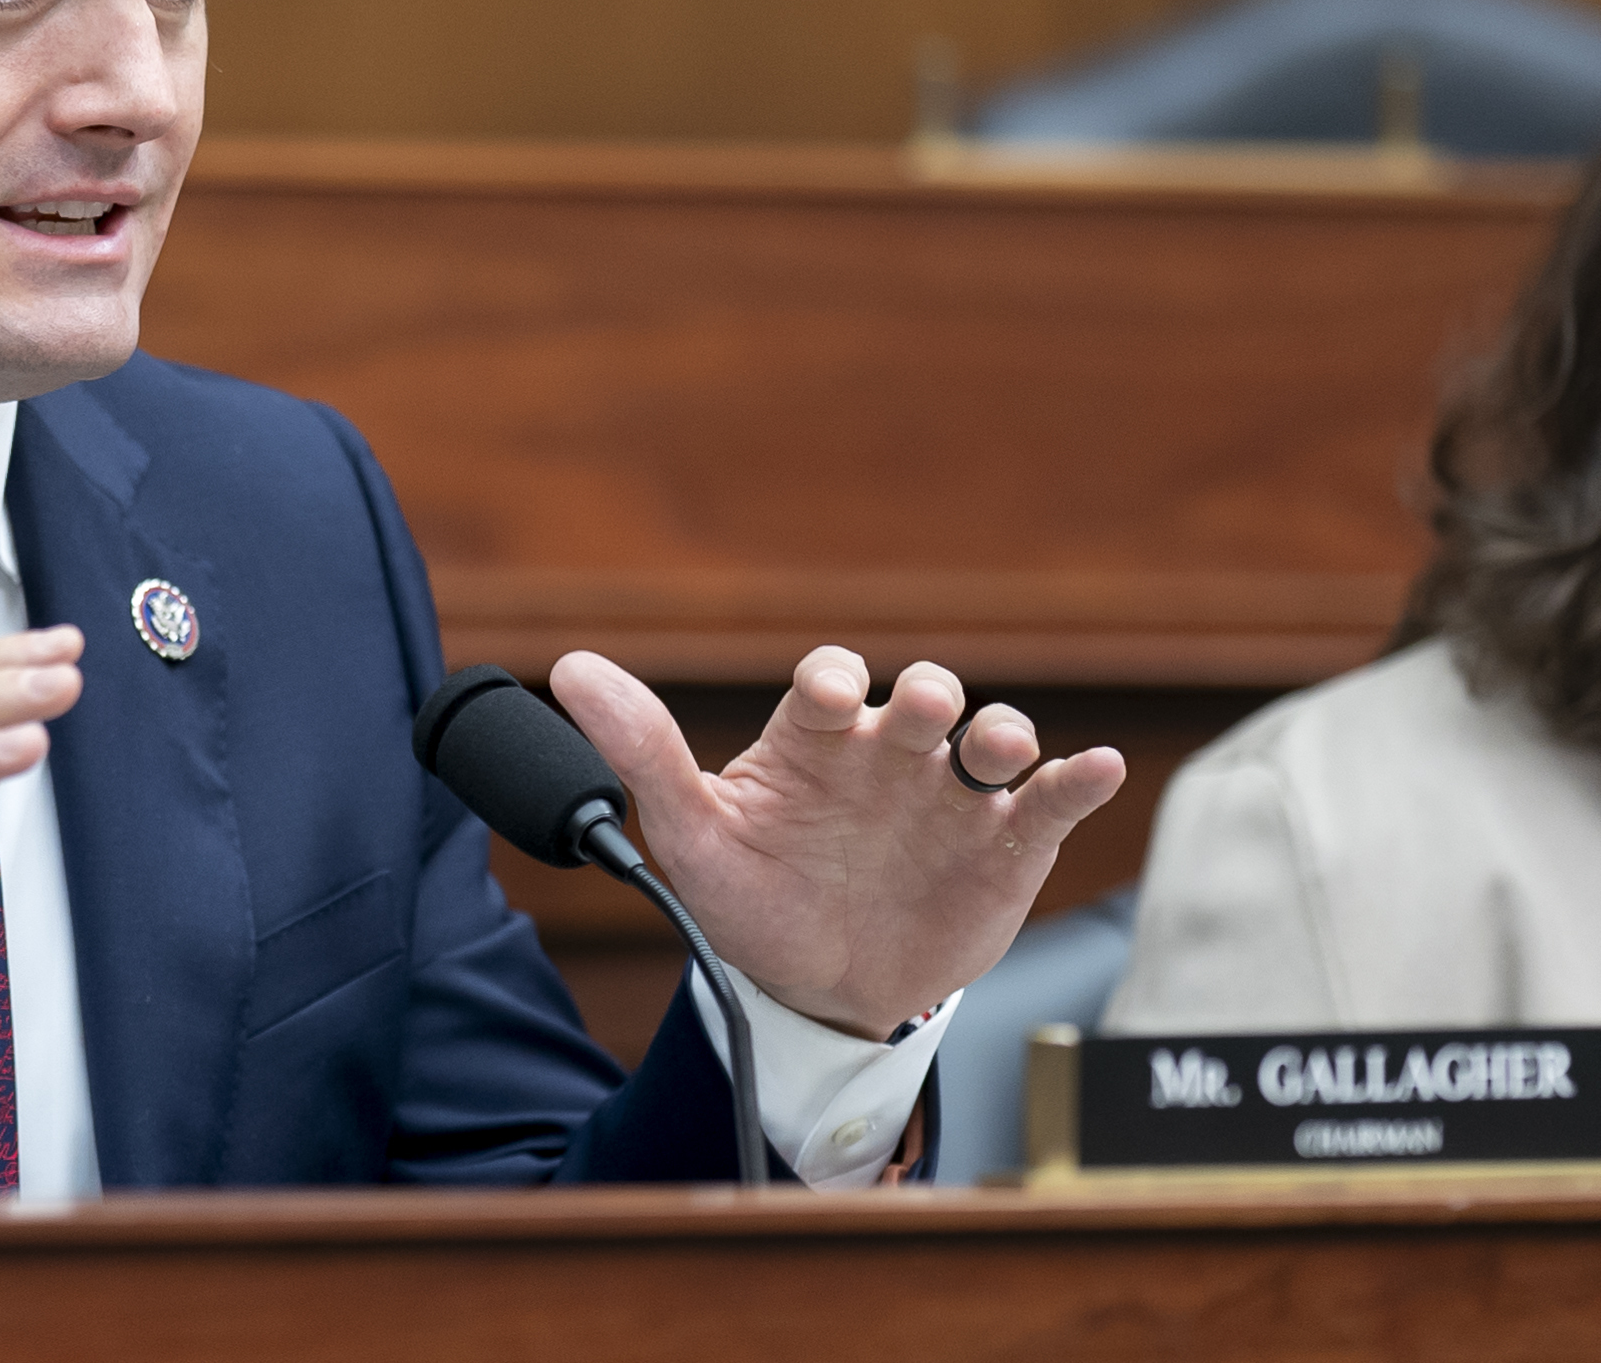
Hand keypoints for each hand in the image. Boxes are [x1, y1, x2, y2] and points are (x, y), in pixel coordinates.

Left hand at [551, 645, 1125, 1038]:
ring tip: (997, 748)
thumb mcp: (693, 833)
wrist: (819, 992)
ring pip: (992, 739)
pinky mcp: (1005, 848)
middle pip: (919, 699)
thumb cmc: (753, 898)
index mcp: (814, 740)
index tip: (829, 695)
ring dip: (1002, 732)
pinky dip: (1078, 780)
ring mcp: (950, 799)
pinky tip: (1092, 770)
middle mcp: (887, 755)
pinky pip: (1050, 803)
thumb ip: (641, 750)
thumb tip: (569, 669)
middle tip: (918, 712)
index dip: (831, 679)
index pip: (827, 681)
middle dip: (924, 697)